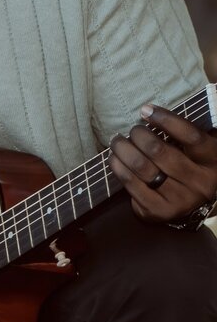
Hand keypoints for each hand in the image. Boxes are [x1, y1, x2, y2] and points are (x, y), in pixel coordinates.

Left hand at [108, 102, 216, 223]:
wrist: (189, 204)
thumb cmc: (189, 168)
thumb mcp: (196, 151)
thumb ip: (183, 134)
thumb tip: (151, 111)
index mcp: (213, 161)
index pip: (190, 136)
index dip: (166, 120)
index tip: (146, 110)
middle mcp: (199, 182)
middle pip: (159, 151)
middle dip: (139, 135)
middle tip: (132, 130)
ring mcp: (179, 199)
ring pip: (142, 167)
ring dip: (124, 149)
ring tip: (117, 141)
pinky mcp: (158, 211)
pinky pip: (131, 184)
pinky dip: (118, 167)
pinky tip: (114, 158)